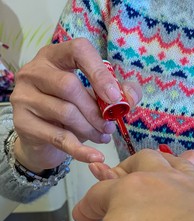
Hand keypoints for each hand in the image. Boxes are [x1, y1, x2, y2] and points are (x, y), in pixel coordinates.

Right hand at [10, 38, 141, 171]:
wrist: (42, 139)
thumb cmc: (71, 111)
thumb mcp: (94, 98)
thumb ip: (118, 92)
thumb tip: (131, 96)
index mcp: (55, 57)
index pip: (78, 51)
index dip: (100, 72)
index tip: (115, 96)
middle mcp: (34, 72)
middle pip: (69, 86)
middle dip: (96, 110)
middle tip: (110, 126)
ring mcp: (23, 96)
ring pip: (65, 112)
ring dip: (91, 129)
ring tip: (103, 137)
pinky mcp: (22, 123)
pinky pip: (58, 137)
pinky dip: (80, 149)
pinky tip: (95, 156)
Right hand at [20, 149, 193, 220]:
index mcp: (127, 189)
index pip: (97, 195)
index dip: (86, 209)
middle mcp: (157, 176)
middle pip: (133, 167)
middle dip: (119, 178)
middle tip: (116, 193)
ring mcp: (188, 180)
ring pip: (164, 161)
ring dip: (153, 169)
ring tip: (147, 180)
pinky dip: (187, 172)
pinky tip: (188, 181)